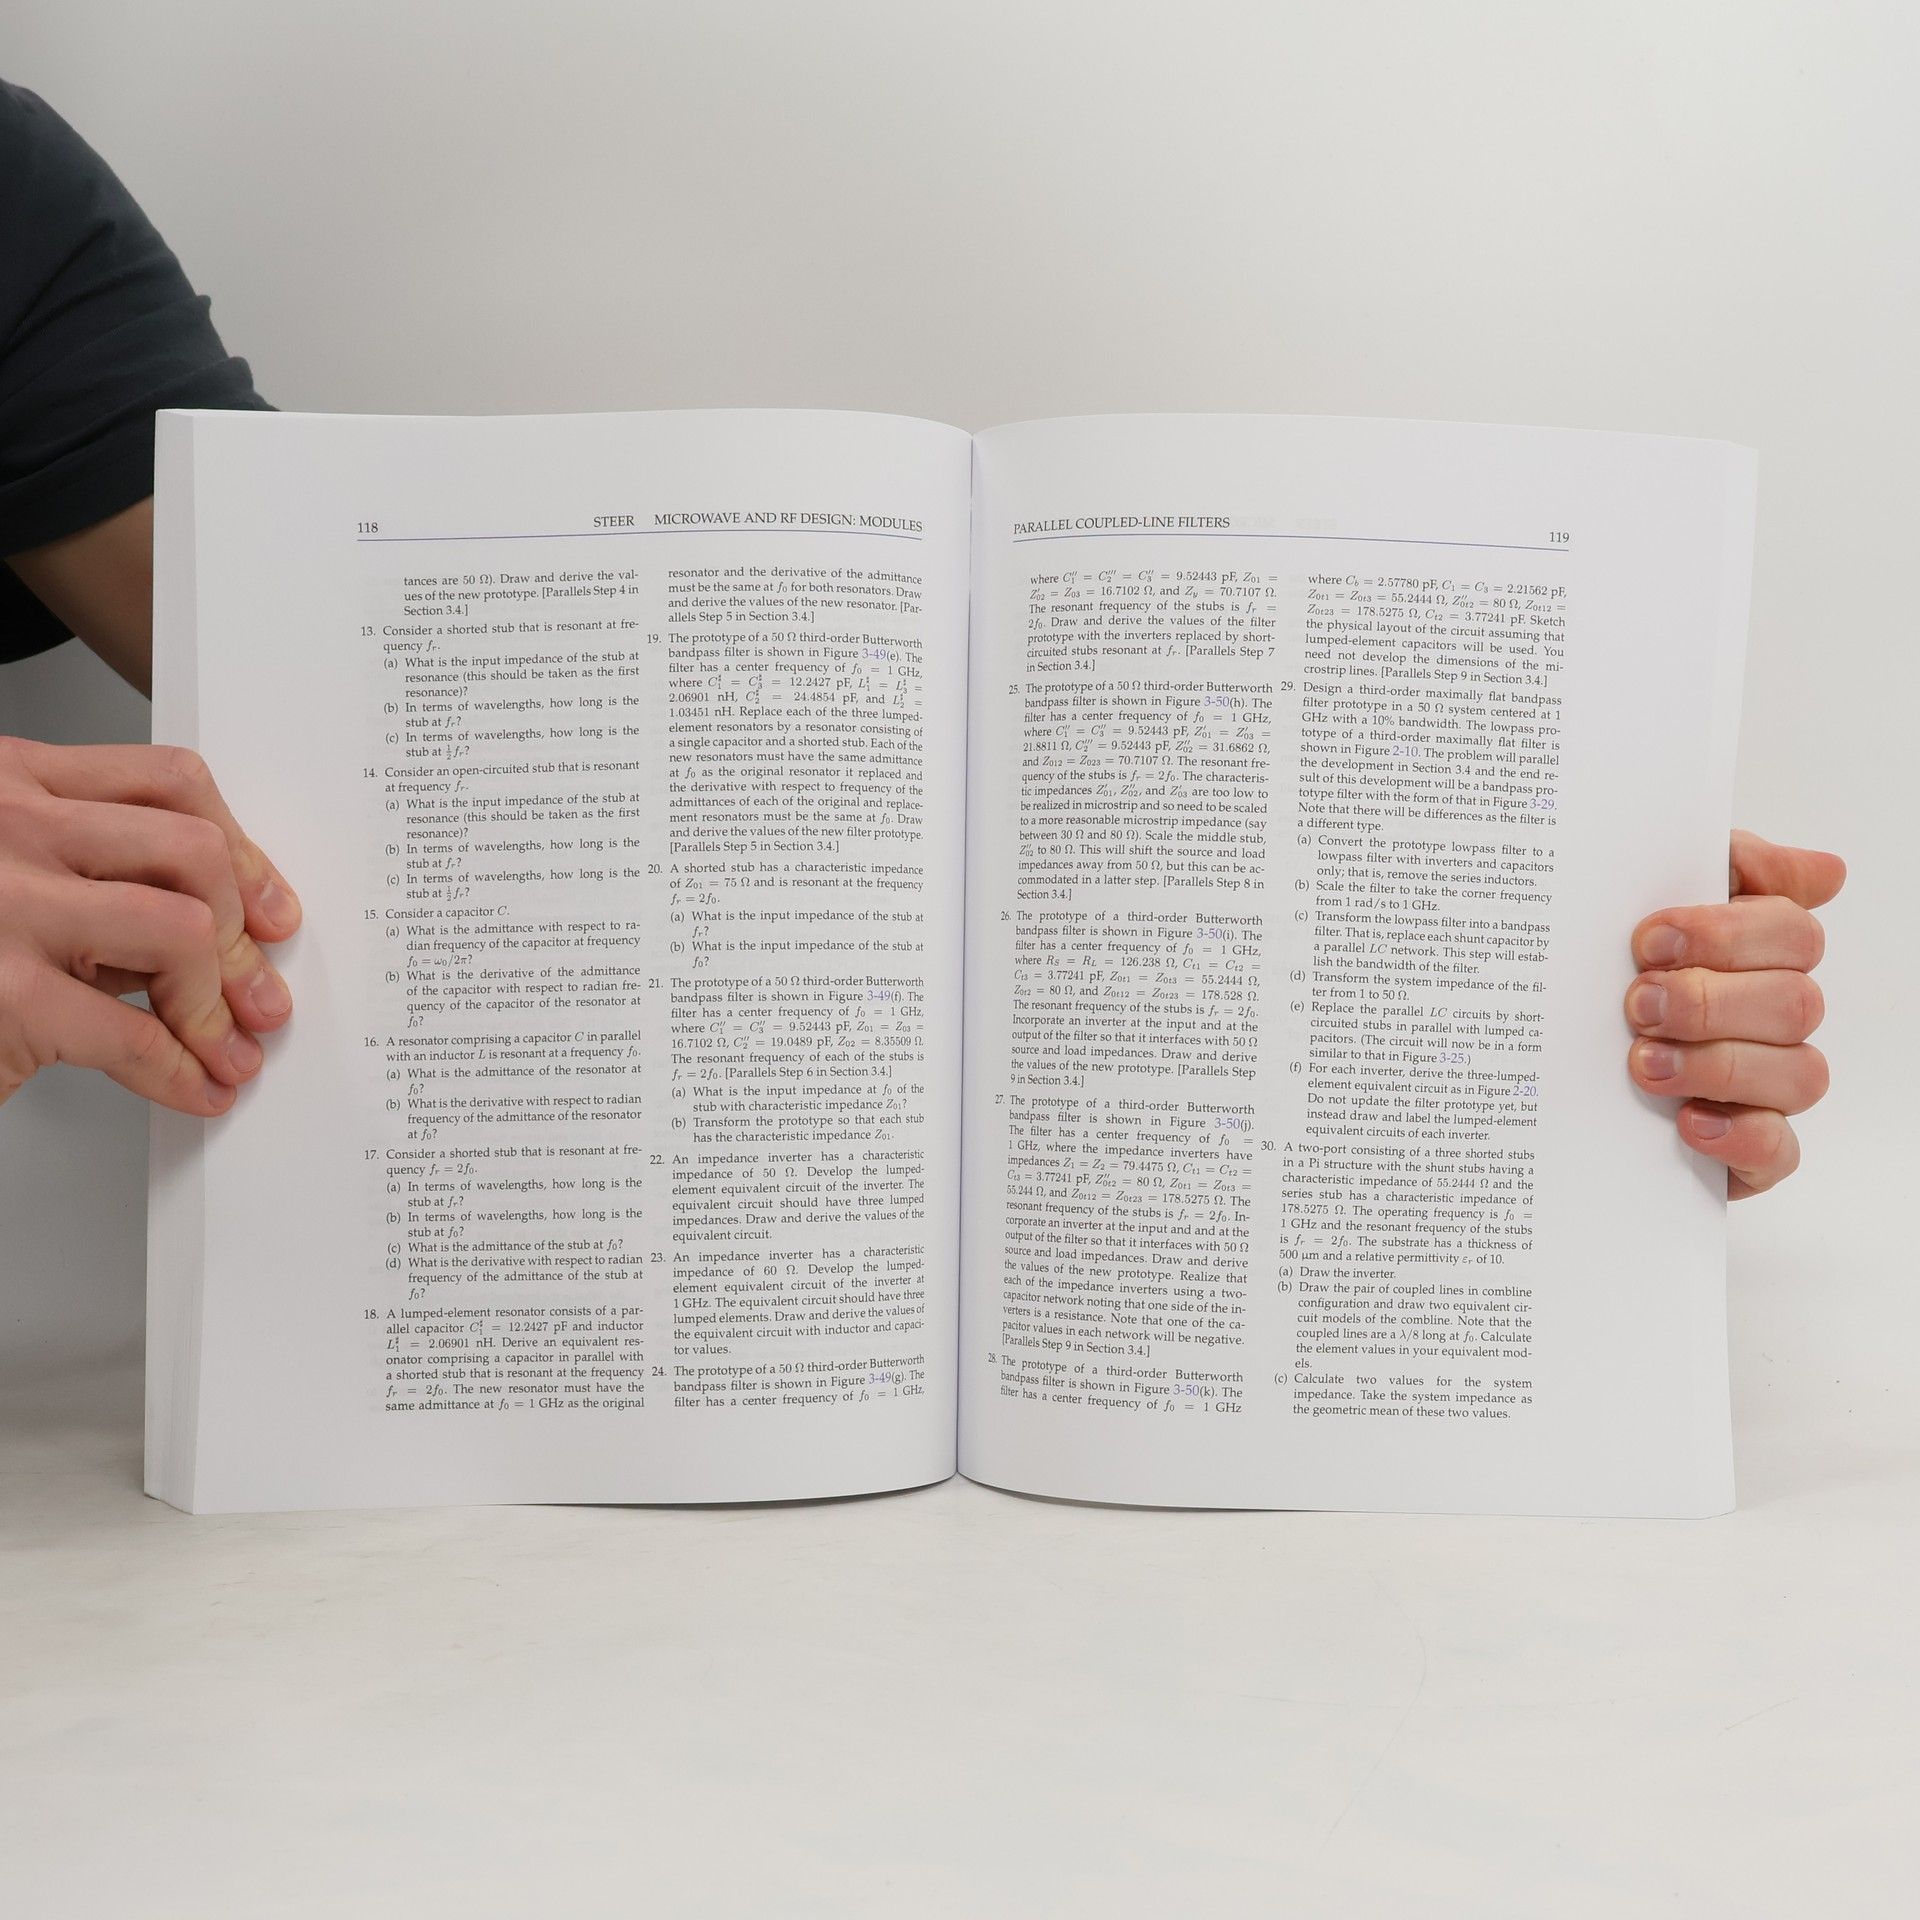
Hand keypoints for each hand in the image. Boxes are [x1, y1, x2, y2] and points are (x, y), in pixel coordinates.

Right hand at [0, 736, 298, 1114]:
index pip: (168, 784)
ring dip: (215, 1002)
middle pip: (191, 851)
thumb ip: (95, 878)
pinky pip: (131, 1032)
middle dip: (242, 936)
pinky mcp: (4, 994)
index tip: (270, 907)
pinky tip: (192, 1086)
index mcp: (13, 782)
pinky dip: (179, 1070)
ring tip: (225, 1045)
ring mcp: (3, 906)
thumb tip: (226, 933)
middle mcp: (7, 828)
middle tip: (258, 993)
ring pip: (181, 928)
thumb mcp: (11, 878)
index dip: (241, 851)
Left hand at [1625, 828, 1844, 1197]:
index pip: (1792, 932)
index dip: (1727, 933)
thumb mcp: (1645, 894)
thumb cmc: (1613, 967)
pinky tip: (1687, 1120)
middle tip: (1637, 1003)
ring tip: (1642, 1061)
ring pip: (1799, 1074)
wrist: (1554, 1058)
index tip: (1650, 938)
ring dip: (1717, 1064)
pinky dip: (1739, 1135)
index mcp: (1761, 952)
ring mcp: (1769, 1085)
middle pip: (1795, 1003)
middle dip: (1711, 1000)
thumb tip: (1823, 871)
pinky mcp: (1750, 1147)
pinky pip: (1779, 1150)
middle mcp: (1775, 1016)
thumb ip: (1725, 864)